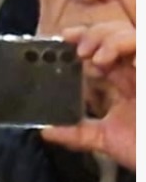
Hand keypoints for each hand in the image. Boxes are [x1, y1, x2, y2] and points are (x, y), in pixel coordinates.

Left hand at [42, 22, 135, 169]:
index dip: (82, 40)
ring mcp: (144, 71)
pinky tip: (123, 60)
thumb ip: (76, 133)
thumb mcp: (104, 140)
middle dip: (93, 35)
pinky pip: (145, 47)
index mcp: (123, 83)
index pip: (100, 51)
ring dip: (111, 40)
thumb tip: (46, 131)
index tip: (63, 39)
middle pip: (115, 36)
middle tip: (79, 50)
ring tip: (97, 58)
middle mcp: (136, 72)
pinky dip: (132, 47)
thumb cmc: (141, 147)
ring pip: (132, 36)